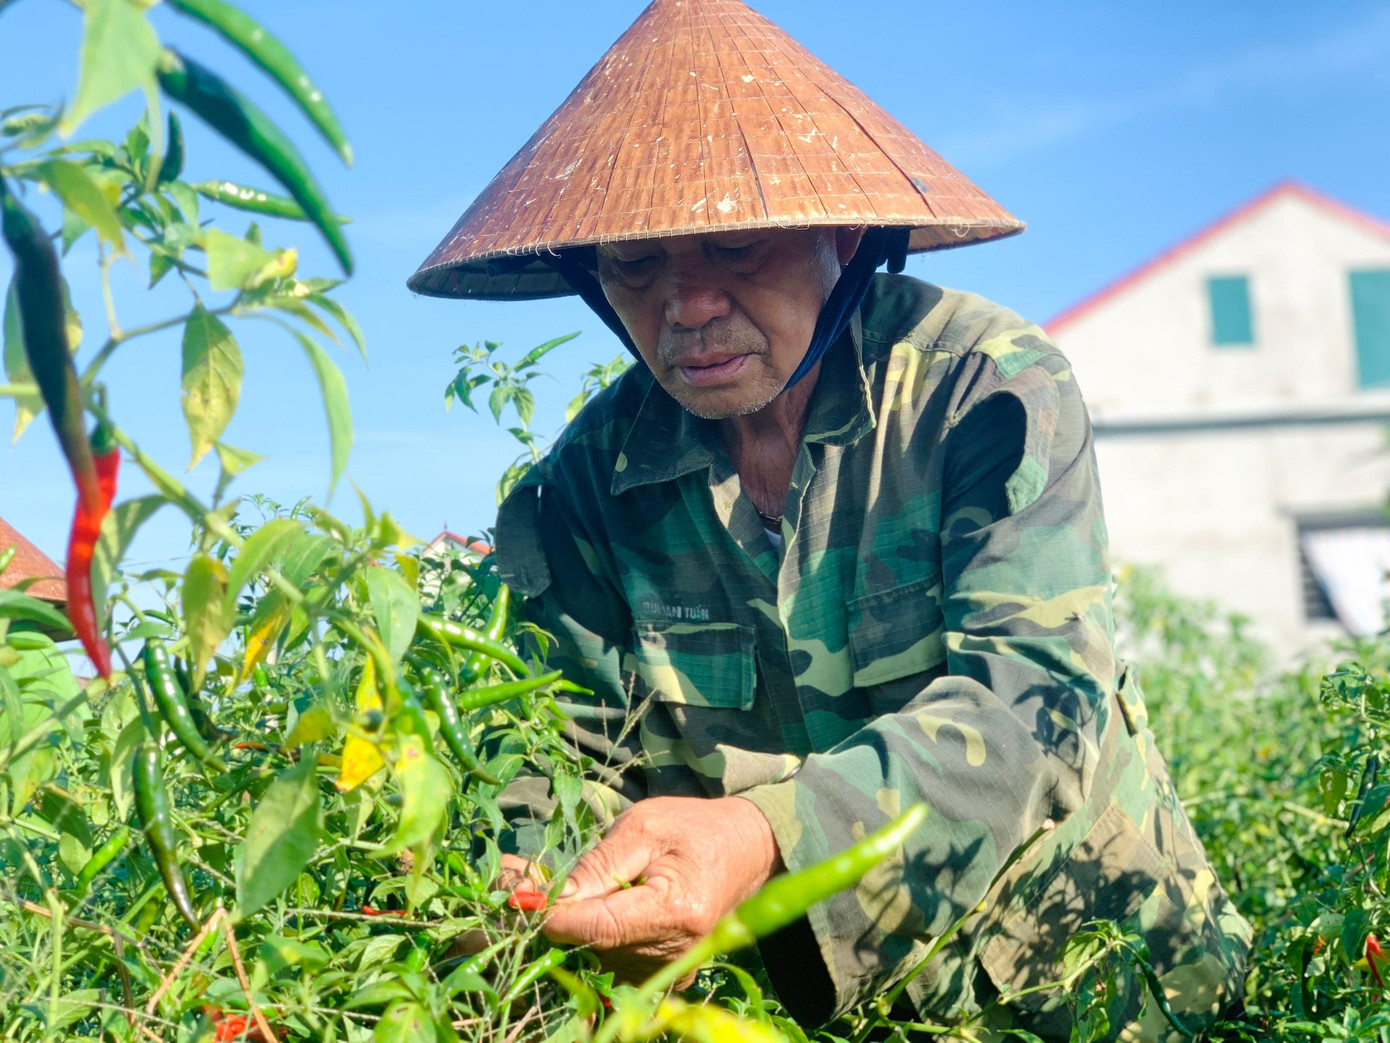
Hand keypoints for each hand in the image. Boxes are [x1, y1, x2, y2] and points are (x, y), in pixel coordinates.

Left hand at [531, 796, 781, 983]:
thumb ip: (599, 864)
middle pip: (592, 946)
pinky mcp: (668, 975)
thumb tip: (548, 898)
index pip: (597, 928)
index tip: (515, 894)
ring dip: (568, 927)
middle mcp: (674, 953)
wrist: (748, 850)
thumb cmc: (695, 828)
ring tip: (545, 887)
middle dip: (552, 915)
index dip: (552, 915)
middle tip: (514, 878)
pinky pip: (615, 964)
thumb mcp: (645, 826)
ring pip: (598, 958)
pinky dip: (591, 938)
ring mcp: (673, 970)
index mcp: (674, 913)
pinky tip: (580, 907)